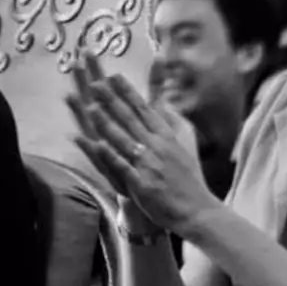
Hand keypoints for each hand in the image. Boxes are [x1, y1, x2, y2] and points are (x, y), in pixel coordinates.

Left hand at [66, 52, 214, 234]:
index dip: (128, 92)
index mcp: (166, 136)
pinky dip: (109, 155)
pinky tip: (96, 144)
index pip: (144, 109)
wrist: (196, 209)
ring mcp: (149, 165)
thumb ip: (172, 124)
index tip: (114, 76)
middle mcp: (157, 147)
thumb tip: (164, 104)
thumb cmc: (189, 178)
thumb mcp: (184, 145)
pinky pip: (122, 166)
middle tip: (95, 83)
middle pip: (130, 119)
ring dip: (106, 122)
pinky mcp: (142, 184)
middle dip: (112, 100)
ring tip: (90, 108)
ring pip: (124, 139)